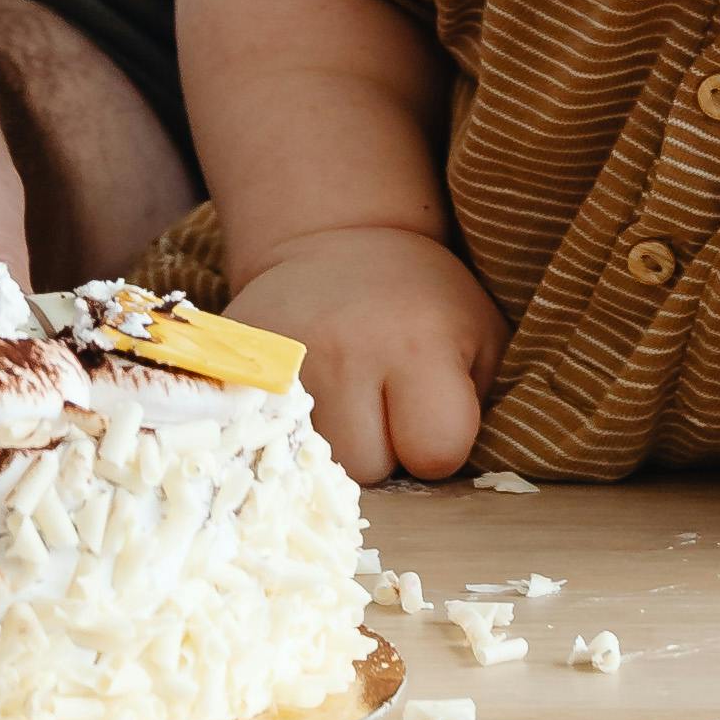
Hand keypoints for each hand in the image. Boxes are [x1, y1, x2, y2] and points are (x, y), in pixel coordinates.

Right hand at [227, 222, 499, 487]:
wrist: (335, 244)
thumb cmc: (423, 301)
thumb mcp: (479, 335)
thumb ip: (479, 405)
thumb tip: (459, 475)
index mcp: (416, 343)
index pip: (436, 452)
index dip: (439, 445)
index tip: (431, 414)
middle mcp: (343, 351)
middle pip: (368, 471)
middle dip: (382, 453)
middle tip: (384, 408)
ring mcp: (282, 358)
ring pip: (316, 466)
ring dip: (336, 450)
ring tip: (347, 404)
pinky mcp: (240, 362)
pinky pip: (268, 439)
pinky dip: (291, 436)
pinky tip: (310, 402)